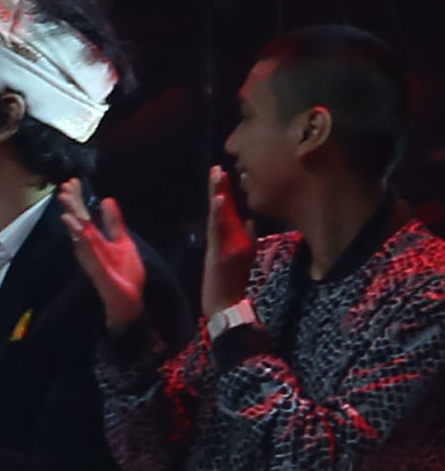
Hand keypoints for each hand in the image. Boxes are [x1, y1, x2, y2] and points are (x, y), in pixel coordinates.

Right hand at [58, 179, 147, 332]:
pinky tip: (75, 225)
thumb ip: (114, 222)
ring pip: (79, 232)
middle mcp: (89, 245)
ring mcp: (91, 256)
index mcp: (96, 238)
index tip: (73, 181)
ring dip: (72, 217)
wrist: (130, 299)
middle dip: (73, 203)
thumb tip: (107, 200)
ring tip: (65, 200)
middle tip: (65, 185)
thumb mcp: (123, 241)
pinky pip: (86, 249)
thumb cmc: (125, 272)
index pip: (85, 214)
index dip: (79, 198)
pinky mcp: (96, 267)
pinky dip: (80, 236)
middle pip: (79, 220)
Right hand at [200, 166, 254, 320]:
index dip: (225, 191)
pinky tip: (220, 199)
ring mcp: (218, 243)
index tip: (225, 173)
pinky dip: (218, 213)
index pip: (226, 209)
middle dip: (218, 187)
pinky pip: (218, 229)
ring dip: (217, 194)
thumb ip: (247, 236)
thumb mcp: (244, 254)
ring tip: (217, 175)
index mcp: (227, 236)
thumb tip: (253, 220)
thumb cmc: (231, 281)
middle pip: (219, 207)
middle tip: (217, 167)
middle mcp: (221, 236)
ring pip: (217, 214)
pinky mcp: (217, 251)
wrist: (223, 303)